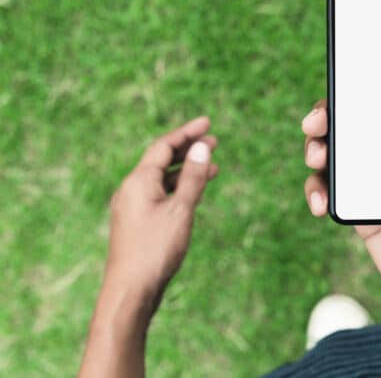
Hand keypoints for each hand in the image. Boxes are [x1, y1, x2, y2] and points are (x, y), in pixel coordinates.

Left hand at [103, 116, 218, 309]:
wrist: (130, 292)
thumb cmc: (155, 250)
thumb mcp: (180, 210)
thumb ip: (193, 178)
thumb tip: (202, 148)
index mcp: (139, 181)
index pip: (164, 146)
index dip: (187, 133)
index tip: (208, 123)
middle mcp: (131, 189)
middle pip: (162, 160)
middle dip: (188, 149)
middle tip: (214, 142)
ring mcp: (132, 206)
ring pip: (162, 179)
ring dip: (186, 170)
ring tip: (212, 167)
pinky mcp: (137, 223)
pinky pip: (159, 194)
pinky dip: (178, 188)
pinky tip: (193, 194)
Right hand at [301, 86, 380, 336]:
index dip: (368, 92)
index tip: (349, 84)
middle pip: (357, 129)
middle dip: (329, 117)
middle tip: (317, 121)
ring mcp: (379, 190)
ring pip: (338, 158)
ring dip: (317, 149)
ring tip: (316, 156)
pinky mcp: (364, 218)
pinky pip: (333, 196)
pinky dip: (317, 191)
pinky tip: (319, 201)